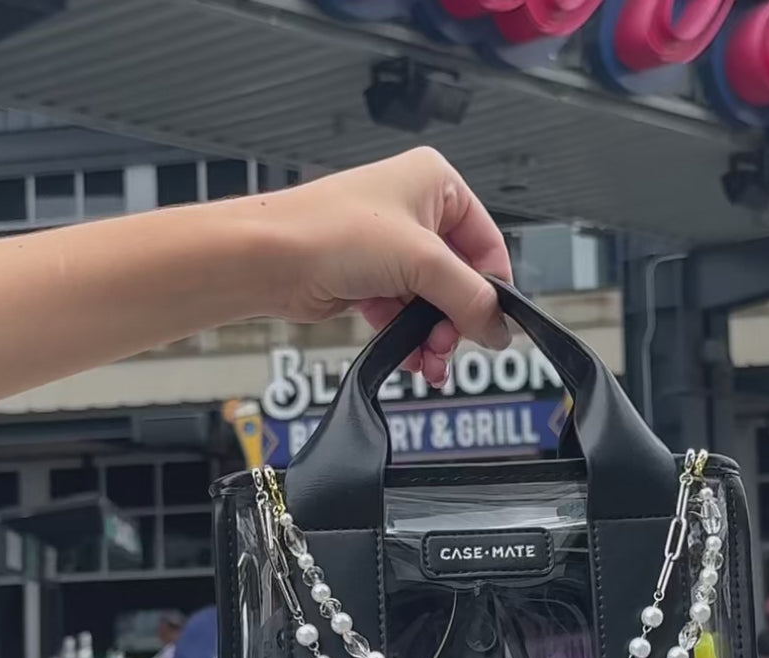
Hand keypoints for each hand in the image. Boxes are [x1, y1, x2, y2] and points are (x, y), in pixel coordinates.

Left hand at [261, 148, 512, 386]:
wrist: (267, 260)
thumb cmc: (329, 231)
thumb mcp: (422, 261)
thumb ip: (470, 298)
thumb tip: (501, 328)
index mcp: (435, 183)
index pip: (486, 242)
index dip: (492, 287)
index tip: (493, 324)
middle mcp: (414, 211)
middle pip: (459, 278)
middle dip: (457, 319)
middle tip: (452, 346)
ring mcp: (389, 247)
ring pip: (431, 301)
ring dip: (434, 336)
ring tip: (433, 362)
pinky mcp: (369, 279)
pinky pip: (404, 314)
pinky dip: (410, 339)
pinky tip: (413, 359)